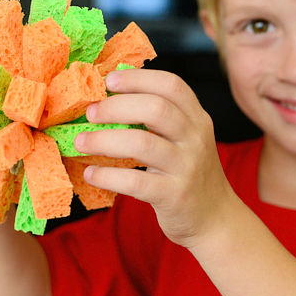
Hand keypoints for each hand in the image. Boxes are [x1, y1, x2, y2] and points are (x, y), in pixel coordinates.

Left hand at [75, 69, 237, 247]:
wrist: (214, 217)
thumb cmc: (188, 172)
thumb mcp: (185, 139)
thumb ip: (160, 118)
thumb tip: (108, 97)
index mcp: (197, 118)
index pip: (171, 85)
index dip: (138, 78)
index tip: (109, 80)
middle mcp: (195, 138)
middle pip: (156, 108)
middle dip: (116, 106)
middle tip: (91, 112)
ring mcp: (187, 167)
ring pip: (142, 143)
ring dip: (104, 139)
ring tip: (81, 142)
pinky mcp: (174, 195)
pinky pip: (135, 182)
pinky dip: (107, 176)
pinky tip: (91, 174)